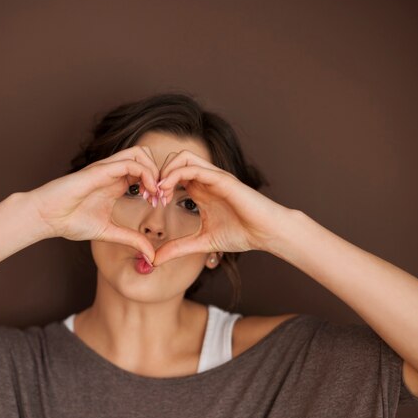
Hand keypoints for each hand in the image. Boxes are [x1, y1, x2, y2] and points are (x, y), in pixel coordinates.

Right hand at [26, 146, 160, 260]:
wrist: (46, 217)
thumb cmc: (70, 221)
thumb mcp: (110, 233)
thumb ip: (131, 240)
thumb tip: (151, 256)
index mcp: (115, 184)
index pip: (145, 172)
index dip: (158, 185)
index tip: (161, 204)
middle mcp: (113, 173)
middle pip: (146, 157)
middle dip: (160, 174)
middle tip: (161, 197)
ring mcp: (106, 169)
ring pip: (140, 153)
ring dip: (154, 171)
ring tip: (155, 193)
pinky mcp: (99, 170)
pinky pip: (129, 162)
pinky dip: (145, 174)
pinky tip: (147, 192)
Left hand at [152, 150, 291, 265]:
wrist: (267, 232)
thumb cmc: (241, 234)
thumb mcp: (201, 243)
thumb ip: (178, 248)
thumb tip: (154, 260)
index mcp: (200, 191)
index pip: (172, 175)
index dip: (157, 186)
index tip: (149, 203)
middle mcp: (205, 180)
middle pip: (173, 160)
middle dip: (157, 175)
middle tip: (151, 196)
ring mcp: (213, 177)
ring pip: (182, 157)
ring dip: (165, 171)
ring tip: (159, 192)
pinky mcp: (221, 179)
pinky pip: (194, 167)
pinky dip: (176, 175)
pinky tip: (167, 191)